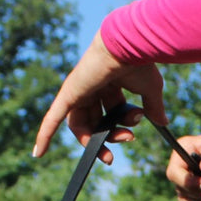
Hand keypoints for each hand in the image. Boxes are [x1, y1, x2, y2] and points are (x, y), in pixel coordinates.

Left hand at [33, 32, 166, 163]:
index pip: (110, 113)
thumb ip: (153, 107)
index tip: (131, 135)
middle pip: (94, 121)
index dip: (119, 128)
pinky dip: (45, 135)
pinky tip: (38, 154)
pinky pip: (53, 119)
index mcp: (108, 84)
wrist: (129, 46)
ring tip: (108, 154)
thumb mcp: (150, 90)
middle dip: (109, 137)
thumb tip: (162, 122)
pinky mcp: (68, 94)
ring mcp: (77, 90)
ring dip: (93, 142)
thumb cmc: (140, 63)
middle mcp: (90, 87)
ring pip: (79, 124)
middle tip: (124, 143)